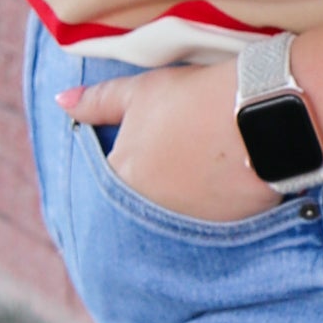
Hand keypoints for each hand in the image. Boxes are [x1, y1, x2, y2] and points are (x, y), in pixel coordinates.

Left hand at [60, 59, 283, 221]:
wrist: (262, 113)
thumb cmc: (195, 98)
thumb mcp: (140, 91)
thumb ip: (97, 101)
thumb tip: (60, 101)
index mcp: (122, 177)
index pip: (112, 177)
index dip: (133, 156)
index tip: (154, 143)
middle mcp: (147, 212)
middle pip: (143, 200)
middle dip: (157, 182)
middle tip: (182, 155)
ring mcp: (187, 225)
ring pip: (176, 214)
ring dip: (185, 197)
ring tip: (207, 163)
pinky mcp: (224, 232)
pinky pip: (209, 223)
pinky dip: (214, 206)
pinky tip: (227, 180)